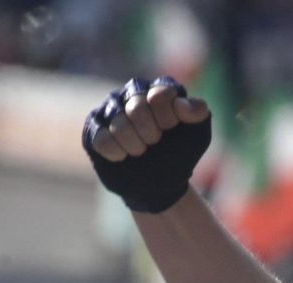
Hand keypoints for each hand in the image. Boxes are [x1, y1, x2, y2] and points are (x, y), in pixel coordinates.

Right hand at [82, 77, 211, 212]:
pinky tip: (123, 156)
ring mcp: (111, 108)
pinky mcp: (94, 128)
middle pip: (137, 106)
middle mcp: (133, 93)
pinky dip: (116, 153)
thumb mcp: (198, 135)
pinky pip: (101, 138)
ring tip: (140, 152)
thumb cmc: (179, 154)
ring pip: (118, 122)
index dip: (167, 118)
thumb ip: (197, 113)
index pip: (159, 95)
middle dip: (150, 133)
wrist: (159, 183)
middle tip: (154, 143)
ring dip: (134, 145)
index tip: (171, 130)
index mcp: (159, 89)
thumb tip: (182, 105)